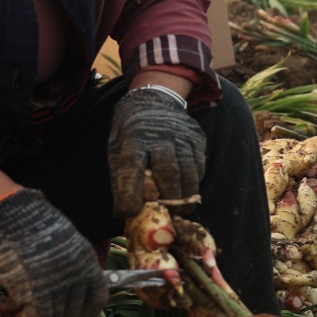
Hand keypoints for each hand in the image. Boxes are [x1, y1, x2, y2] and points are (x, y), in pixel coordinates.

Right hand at [0, 188, 107, 316]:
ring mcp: (59, 287)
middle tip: (39, 316)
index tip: (70, 316)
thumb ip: (70, 265)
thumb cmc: (29, 224)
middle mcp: (78, 276)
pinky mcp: (37, 297)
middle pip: (74, 314)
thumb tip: (67, 290)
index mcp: (87, 261)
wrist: (9, 216)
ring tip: (20, 316)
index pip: (99, 299)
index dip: (85, 312)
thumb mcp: (62, 241)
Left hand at [108, 85, 207, 216]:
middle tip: (167, 215)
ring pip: (188, 170)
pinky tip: (188, 191)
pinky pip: (199, 165)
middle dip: (168, 196)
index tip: (131, 211)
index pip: (131, 166)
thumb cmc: (132, 133)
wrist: (154, 101)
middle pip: (167, 169)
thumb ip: (119, 181)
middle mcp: (159, 135)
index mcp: (133, 137)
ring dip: (185, 194)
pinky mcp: (197, 137)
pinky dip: (194, 181)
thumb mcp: (117, 150)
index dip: (130, 191)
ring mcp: (181, 135)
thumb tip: (122, 216)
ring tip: (181, 210)